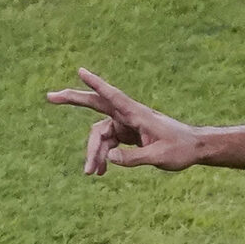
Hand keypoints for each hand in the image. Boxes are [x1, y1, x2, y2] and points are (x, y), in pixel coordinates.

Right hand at [45, 68, 201, 173]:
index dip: (96, 84)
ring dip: (94, 153)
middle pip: (96, 105)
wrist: (195, 149)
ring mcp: (126, 124)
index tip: (80, 71)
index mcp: (137, 114)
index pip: (113, 96)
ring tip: (90, 173)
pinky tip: (99, 171)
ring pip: (101, 135)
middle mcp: (128, 116)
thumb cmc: (181, 149)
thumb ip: (135, 159)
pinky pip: (108, 144)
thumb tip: (110, 158)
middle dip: (73, 100)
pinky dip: (103, 156)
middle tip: (49, 96)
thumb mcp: (159, 157)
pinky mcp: (128, 134)